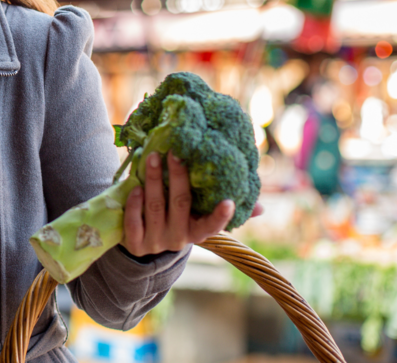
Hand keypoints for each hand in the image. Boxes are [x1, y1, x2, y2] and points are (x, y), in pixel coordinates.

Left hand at [121, 153, 259, 256]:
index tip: (229, 201)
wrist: (141, 244)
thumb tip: (262, 208)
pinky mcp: (134, 244)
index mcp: (197, 232)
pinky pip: (134, 222)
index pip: (212, 227)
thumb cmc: (174, 220)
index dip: (221, 216)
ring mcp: (155, 242)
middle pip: (180, 205)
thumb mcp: (196, 216)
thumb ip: (223, 209)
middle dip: (178, 177)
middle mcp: (178, 238)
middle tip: (175, 152)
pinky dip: (134, 203)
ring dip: (154, 181)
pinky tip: (135, 186)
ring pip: (155, 208)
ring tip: (152, 157)